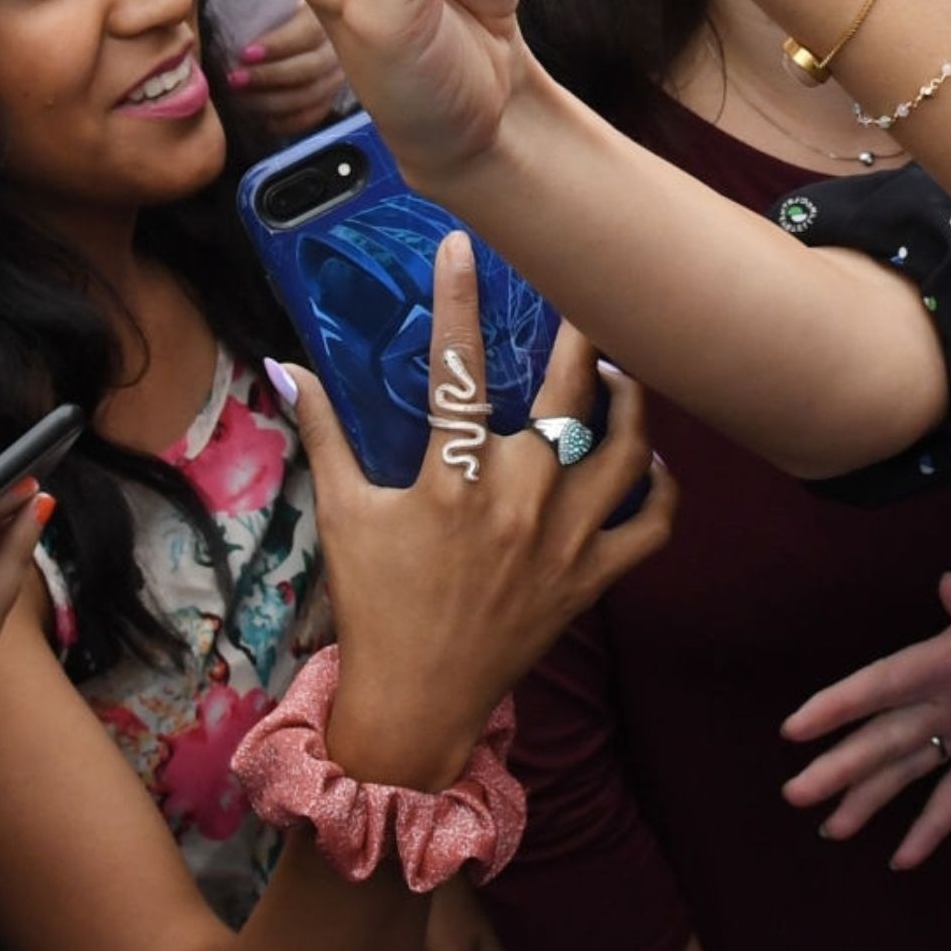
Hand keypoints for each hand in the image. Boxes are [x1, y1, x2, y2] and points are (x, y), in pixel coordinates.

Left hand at [220, 0, 347, 145]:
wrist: (301, 26)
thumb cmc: (275, 8)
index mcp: (323, 16)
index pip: (307, 33)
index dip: (277, 45)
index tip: (244, 52)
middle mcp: (336, 47)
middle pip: (309, 68)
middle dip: (268, 76)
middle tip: (234, 79)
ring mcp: (336, 75)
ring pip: (311, 95)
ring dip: (273, 102)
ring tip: (241, 102)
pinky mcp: (330, 97)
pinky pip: (314, 115)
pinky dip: (288, 122)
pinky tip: (263, 122)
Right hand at [287, 243, 677, 786]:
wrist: (416, 703)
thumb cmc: (376, 606)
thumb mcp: (340, 516)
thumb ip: (323, 435)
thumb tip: (286, 366)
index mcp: (454, 482)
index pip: (456, 369)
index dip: (459, 300)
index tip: (463, 247)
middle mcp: (520, 503)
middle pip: (569, 393)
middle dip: (580, 328)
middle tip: (583, 284)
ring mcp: (566, 542)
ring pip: (628, 448)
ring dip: (631, 398)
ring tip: (618, 366)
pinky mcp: (594, 579)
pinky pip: (653, 524)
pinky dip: (663, 486)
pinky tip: (653, 456)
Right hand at [780, 561, 950, 866]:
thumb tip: (949, 584)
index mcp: (946, 659)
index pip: (881, 685)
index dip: (838, 706)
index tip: (794, 728)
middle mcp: (944, 698)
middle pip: (881, 738)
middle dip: (838, 766)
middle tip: (794, 795)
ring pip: (905, 771)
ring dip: (867, 798)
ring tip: (829, 829)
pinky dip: (930, 829)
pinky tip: (901, 857)